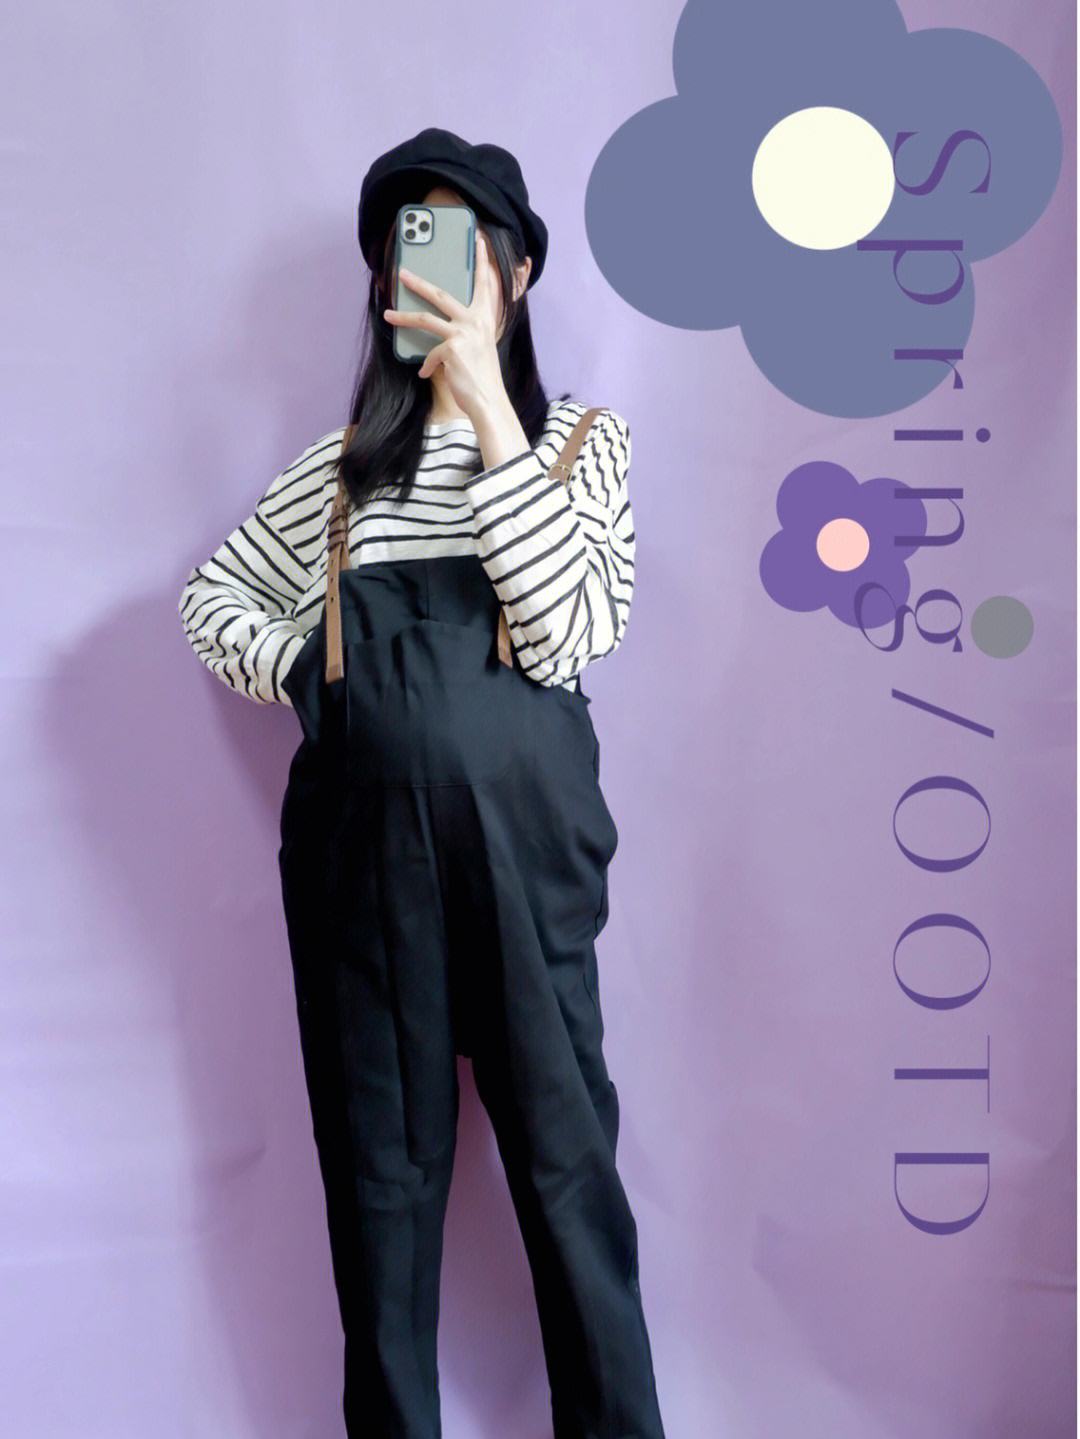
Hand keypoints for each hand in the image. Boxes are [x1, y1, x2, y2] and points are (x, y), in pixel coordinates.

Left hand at [383, 232, 508, 425]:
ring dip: (403, 316)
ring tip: (388, 313)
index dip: (481, 261)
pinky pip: (430, 353)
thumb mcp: (480, 347)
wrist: (488, 400)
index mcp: (485, 318)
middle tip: (402, 273)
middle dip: (418, 283)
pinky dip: (426, 364)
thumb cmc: (483, 376)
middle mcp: (475, 321)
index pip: (484, 284)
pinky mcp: (452, 348)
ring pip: (425, 318)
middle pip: (440, 294)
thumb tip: (441, 332)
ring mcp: (464, 333)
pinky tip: (424, 372)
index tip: (478, 241)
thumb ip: (467, 332)